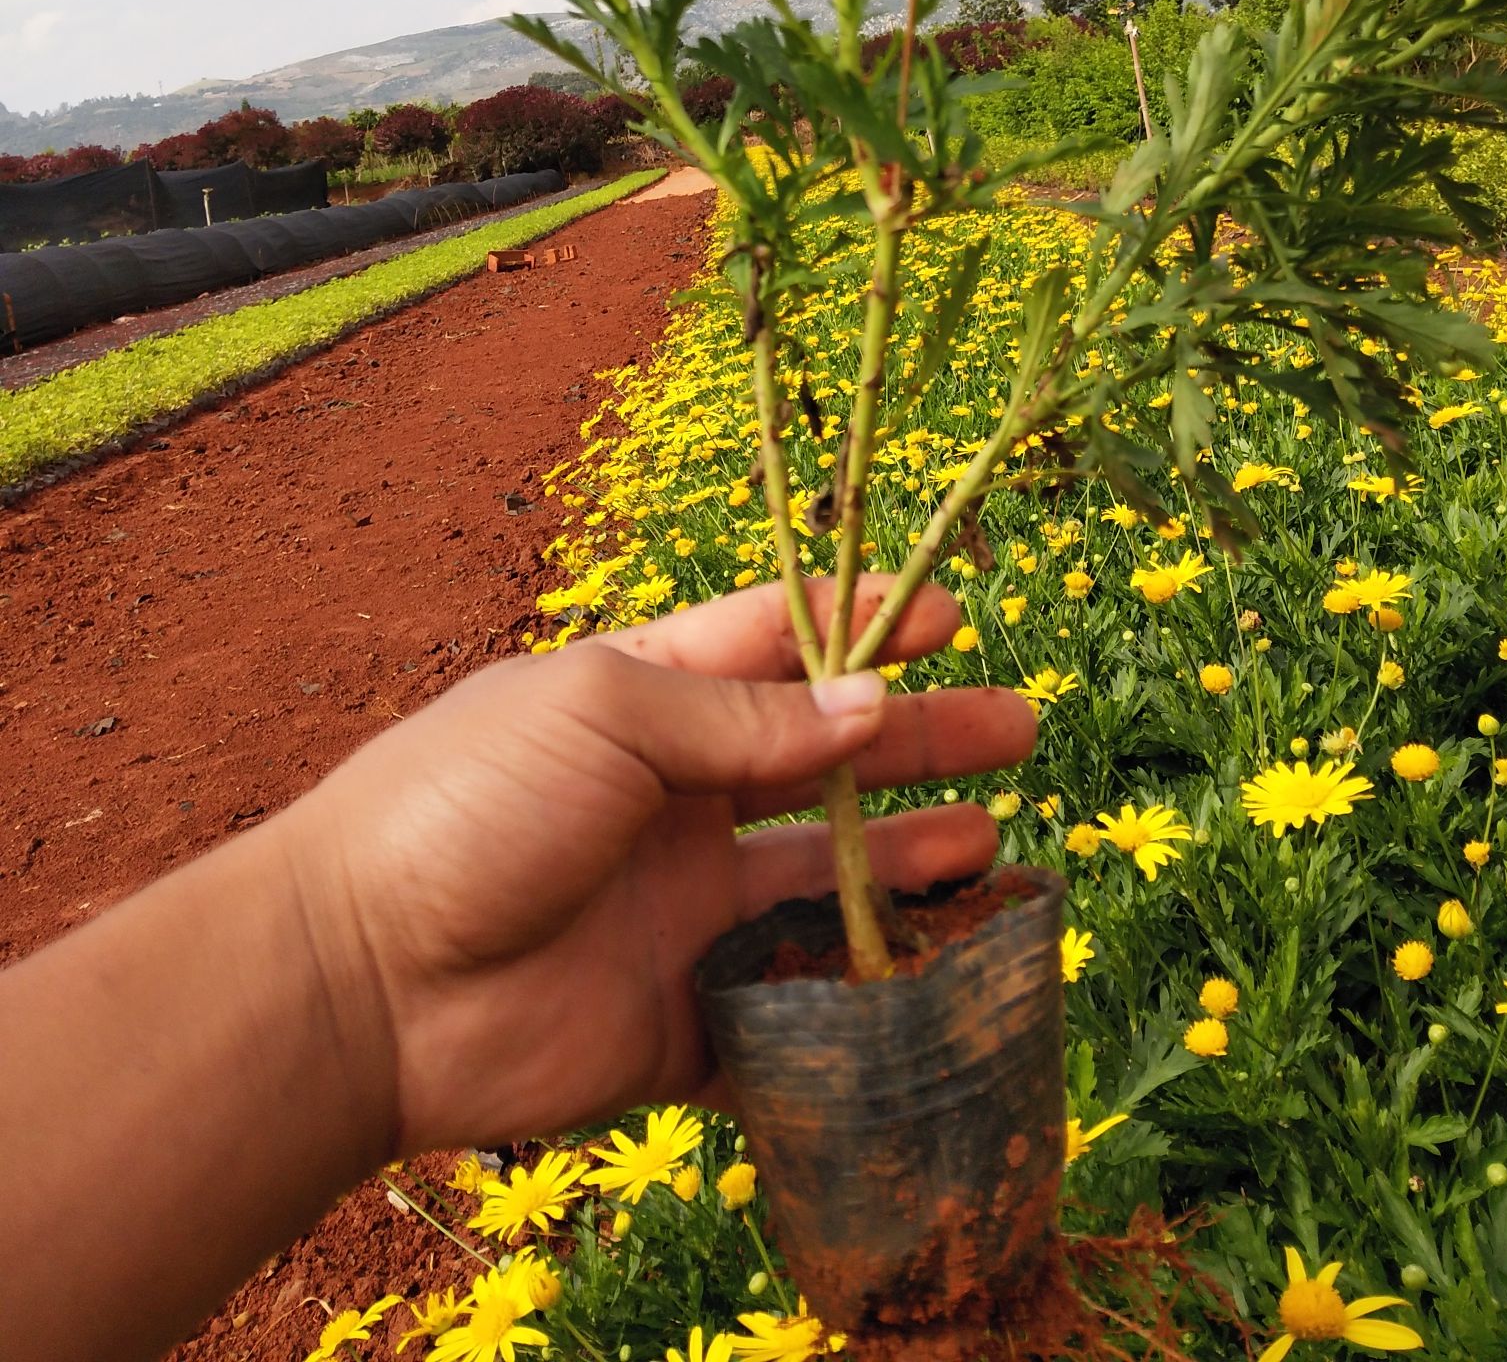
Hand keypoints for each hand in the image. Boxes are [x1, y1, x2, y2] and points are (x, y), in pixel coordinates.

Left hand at [285, 577, 1035, 1152]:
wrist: (359, 984)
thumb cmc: (467, 807)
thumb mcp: (606, 715)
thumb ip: (745, 720)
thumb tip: (872, 708)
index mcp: (646, 703)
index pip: (775, 648)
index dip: (862, 627)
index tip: (950, 614)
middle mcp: (676, 802)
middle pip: (824, 763)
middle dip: (920, 741)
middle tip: (1020, 725)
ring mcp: (683, 912)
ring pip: (824, 881)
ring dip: (909, 859)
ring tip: (996, 841)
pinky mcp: (685, 1020)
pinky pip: (794, 1004)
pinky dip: (864, 991)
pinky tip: (937, 970)